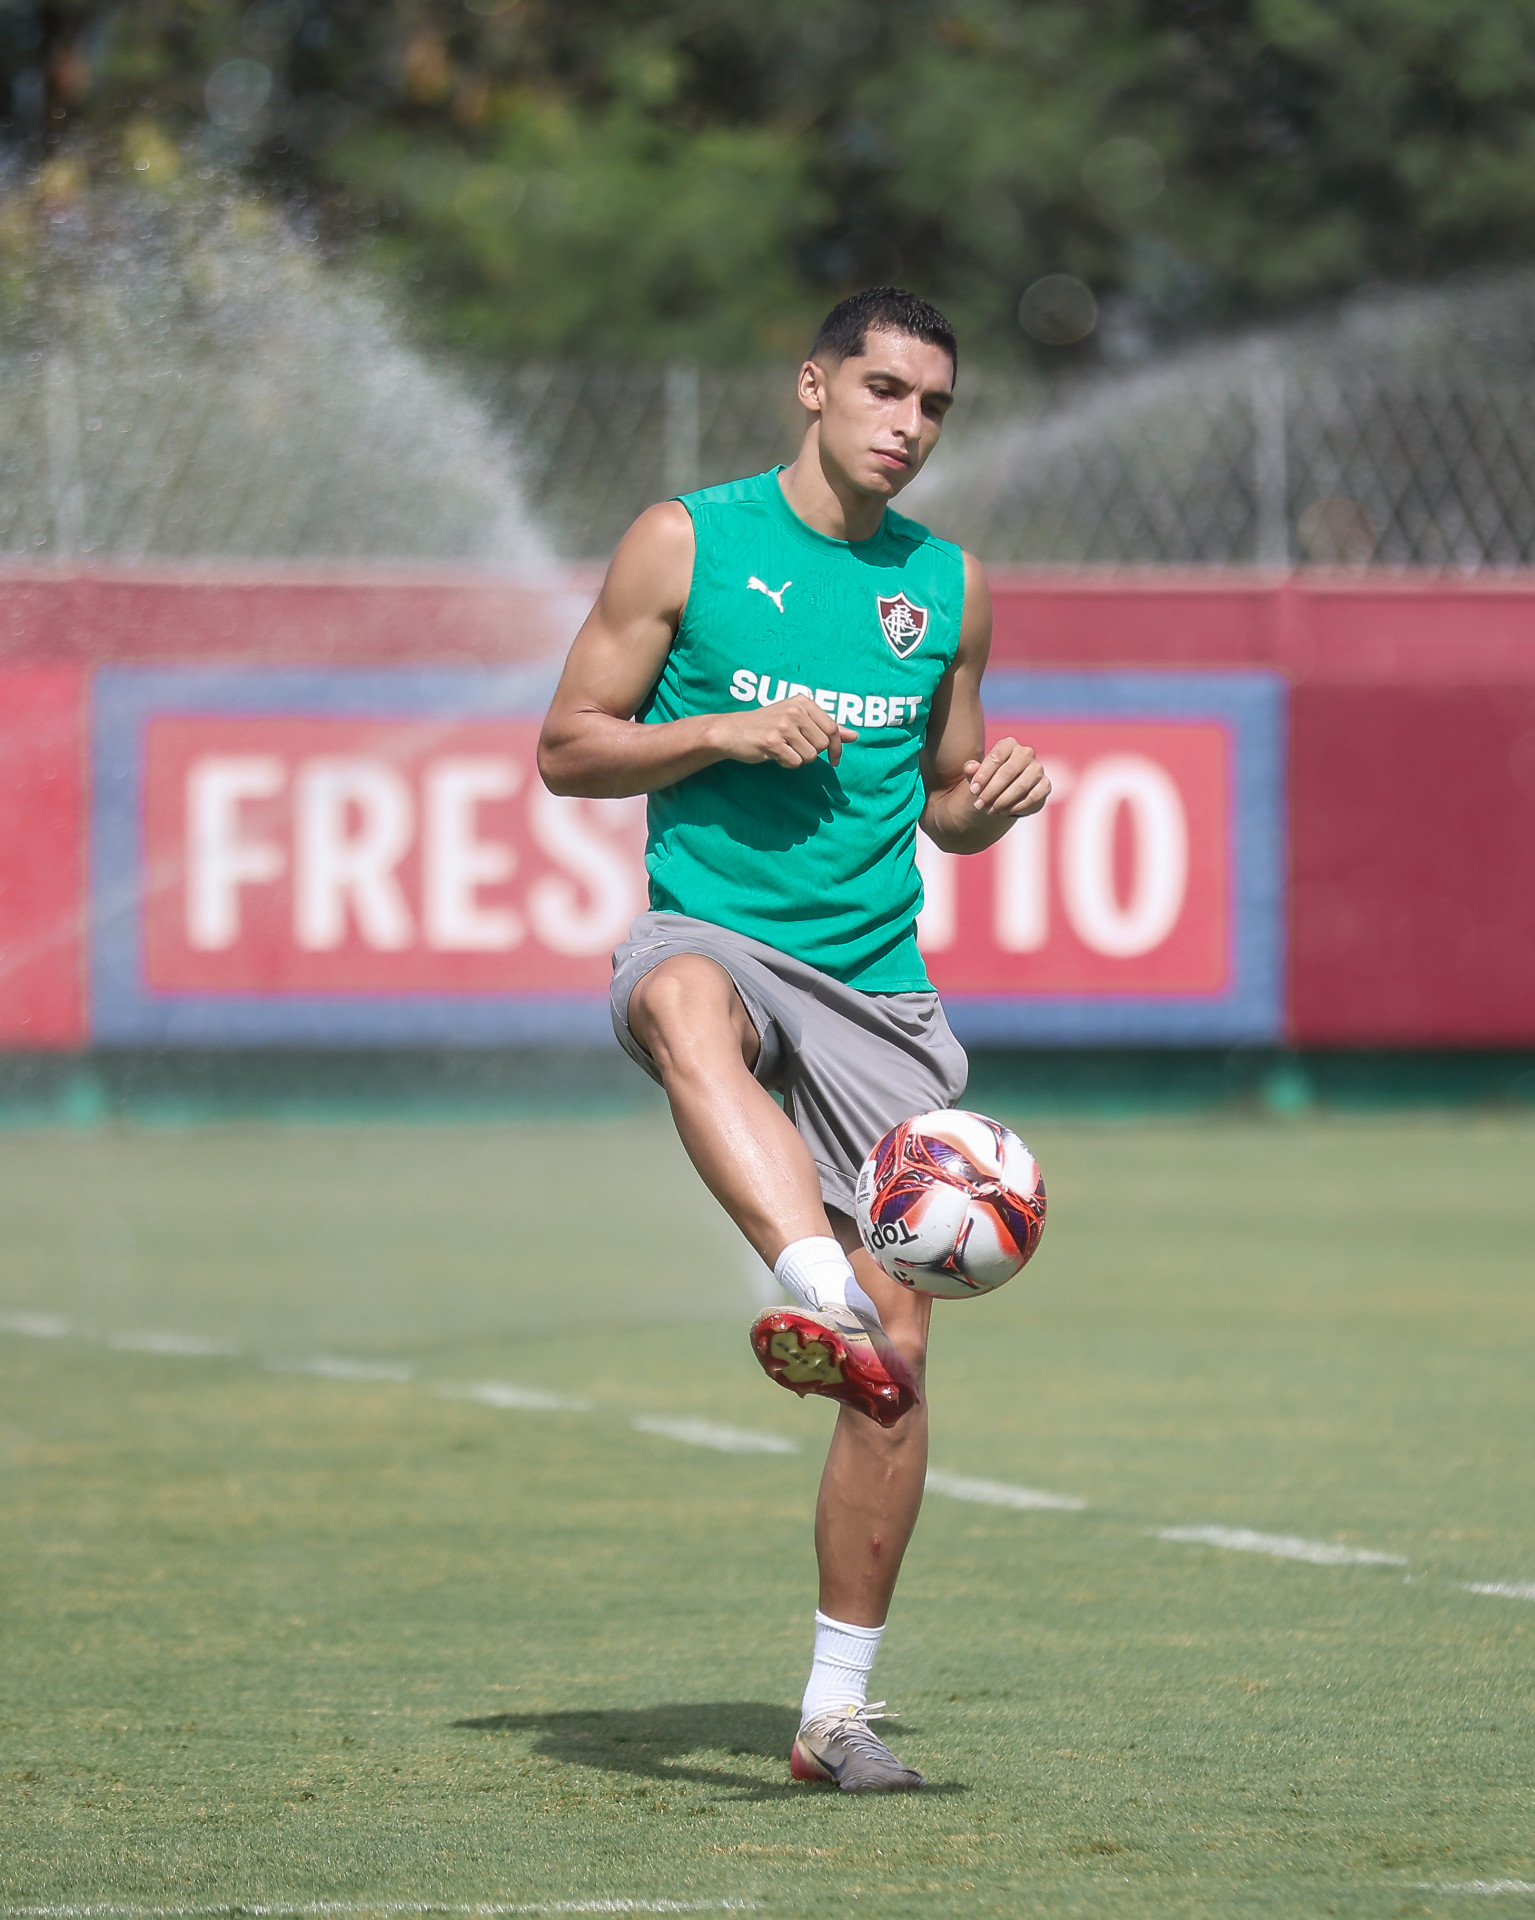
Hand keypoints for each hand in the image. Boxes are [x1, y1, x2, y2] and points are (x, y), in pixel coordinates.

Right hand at [714, 695, 857, 768]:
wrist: (731, 731)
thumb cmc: (767, 726)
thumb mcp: (798, 720)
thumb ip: (826, 727)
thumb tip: (855, 735)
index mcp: (803, 702)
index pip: (833, 728)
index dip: (837, 747)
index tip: (834, 760)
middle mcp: (795, 710)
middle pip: (822, 744)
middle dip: (811, 752)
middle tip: (794, 747)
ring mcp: (783, 725)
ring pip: (810, 756)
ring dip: (798, 758)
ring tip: (783, 749)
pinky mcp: (773, 742)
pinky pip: (795, 762)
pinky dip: (786, 763)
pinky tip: (774, 754)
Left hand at [964, 739, 1049, 816]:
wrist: (1007, 791)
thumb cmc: (990, 778)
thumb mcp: (978, 774)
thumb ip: (972, 770)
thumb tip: (969, 767)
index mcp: (1008, 744)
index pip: (996, 757)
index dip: (983, 775)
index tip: (973, 790)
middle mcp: (1026, 753)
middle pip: (1008, 772)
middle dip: (991, 791)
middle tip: (979, 804)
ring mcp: (1038, 768)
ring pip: (1021, 786)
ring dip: (1003, 800)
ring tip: (989, 810)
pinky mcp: (1045, 785)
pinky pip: (1032, 797)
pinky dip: (1016, 807)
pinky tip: (1003, 812)